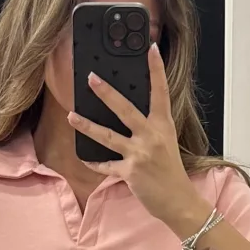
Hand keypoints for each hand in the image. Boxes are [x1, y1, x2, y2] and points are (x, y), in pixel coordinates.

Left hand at [66, 42, 206, 238]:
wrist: (178, 200)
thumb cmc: (171, 170)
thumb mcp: (166, 141)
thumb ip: (150, 126)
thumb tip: (129, 112)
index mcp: (163, 126)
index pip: (160, 92)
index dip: (156, 70)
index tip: (150, 49)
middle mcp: (151, 136)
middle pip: (126, 110)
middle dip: (107, 93)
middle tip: (92, 78)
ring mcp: (140, 154)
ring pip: (108, 136)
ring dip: (87, 126)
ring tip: (71, 116)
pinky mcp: (130, 173)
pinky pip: (106, 165)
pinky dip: (94, 162)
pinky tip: (83, 158)